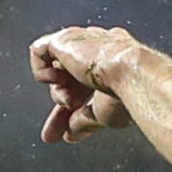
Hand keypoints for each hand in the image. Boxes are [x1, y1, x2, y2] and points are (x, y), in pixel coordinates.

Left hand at [30, 25, 145, 145]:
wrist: (132, 74)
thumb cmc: (128, 91)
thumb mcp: (103, 114)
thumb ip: (83, 121)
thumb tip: (71, 133)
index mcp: (111, 62)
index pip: (84, 84)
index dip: (72, 109)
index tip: (65, 132)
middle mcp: (97, 49)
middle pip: (68, 78)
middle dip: (62, 105)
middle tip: (62, 126)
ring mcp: (81, 42)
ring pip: (55, 68)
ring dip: (58, 91)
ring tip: (71, 100)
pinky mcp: (64, 39)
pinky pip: (39, 50)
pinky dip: (41, 70)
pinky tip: (57, 81)